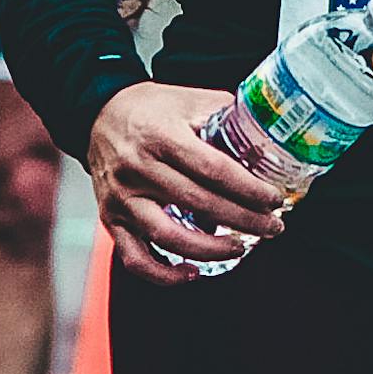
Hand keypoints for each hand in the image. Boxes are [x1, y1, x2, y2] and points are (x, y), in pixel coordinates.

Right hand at [87, 82, 295, 286]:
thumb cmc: (150, 108)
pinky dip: (164, 274)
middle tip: (272, 227)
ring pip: (168, 236)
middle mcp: (137, 168)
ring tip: (240, 247)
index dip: (248, 189)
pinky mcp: (111, 219)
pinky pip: (135, 258)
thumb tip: (269, 135)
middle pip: (198, 203)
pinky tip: (192, 272)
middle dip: (243, 221)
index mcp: (161, 134)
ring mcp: (122, 197)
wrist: (99, 114)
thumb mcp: (189, 99)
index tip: (274, 199)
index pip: (212, 169)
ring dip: (211, 249)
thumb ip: (227, 114)